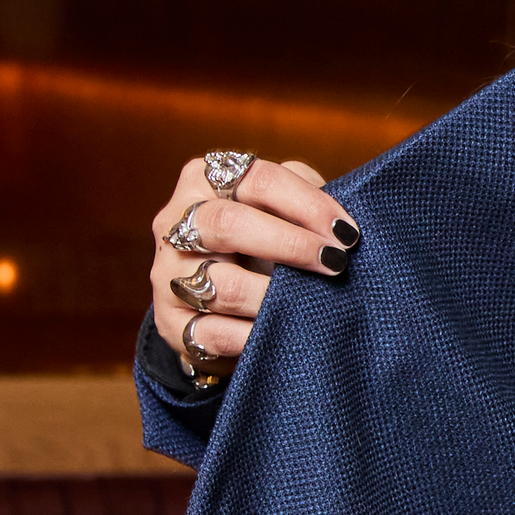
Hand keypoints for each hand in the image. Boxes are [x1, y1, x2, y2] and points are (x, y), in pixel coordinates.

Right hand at [149, 156, 357, 368]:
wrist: (223, 303)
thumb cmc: (262, 243)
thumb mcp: (280, 208)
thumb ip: (306, 197)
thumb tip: (340, 222)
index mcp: (203, 180)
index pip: (258, 180)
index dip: (308, 204)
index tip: (346, 232)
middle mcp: (176, 223)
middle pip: (228, 224)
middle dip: (291, 244)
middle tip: (335, 262)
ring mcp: (167, 275)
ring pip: (223, 286)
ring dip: (274, 297)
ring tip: (309, 303)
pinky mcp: (172, 325)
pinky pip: (216, 333)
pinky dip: (255, 335)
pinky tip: (282, 331)